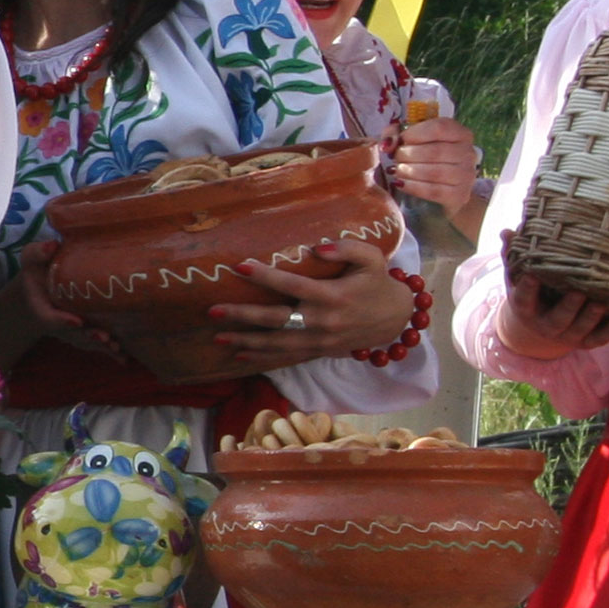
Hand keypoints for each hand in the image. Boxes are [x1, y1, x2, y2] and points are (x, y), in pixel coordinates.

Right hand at [3, 234, 108, 357]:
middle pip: (72, 334)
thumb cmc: (37, 270)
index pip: (50, 317)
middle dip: (88, 336)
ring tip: (116, 348)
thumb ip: (38, 252)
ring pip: (84, 341)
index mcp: (42, 306)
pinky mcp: (83, 332)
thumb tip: (52, 245)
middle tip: (103, 337)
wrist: (39, 288)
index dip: (62, 321)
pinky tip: (123, 359)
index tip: (76, 321)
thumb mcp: (32, 258)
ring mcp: (70, 330)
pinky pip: (94, 344)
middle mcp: (57, 322)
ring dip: (100, 346)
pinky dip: (108, 353)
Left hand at [211, 235, 414, 359]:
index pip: (294, 285)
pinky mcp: (317, 351)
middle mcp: (323, 321)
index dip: (267, 276)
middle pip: (277, 320)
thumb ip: (347, 249)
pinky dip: (261, 359)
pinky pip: (285, 358)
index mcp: (333, 296)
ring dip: (246, 342)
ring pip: (277, 344)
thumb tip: (317, 247)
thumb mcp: (372, 258)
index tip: (240, 266)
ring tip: (217, 337)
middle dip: (244, 316)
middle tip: (213, 310)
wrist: (395, 319)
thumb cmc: (378, 283)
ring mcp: (319, 341)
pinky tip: (238, 356)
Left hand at [386, 115, 480, 208]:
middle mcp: (468, 153)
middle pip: (435, 152)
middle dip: (408, 155)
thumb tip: (387, 145)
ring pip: (434, 172)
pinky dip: (413, 187)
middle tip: (395, 159)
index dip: (414, 134)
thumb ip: (394, 134)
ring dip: (409, 171)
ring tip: (397, 170)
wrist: (443, 188)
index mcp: (460, 133)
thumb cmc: (425, 157)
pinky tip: (400, 184)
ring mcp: (467, 175)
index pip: (439, 128)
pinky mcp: (460, 195)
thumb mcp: (410, 139)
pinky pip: (434, 191)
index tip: (400, 140)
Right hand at [492, 248, 608, 358]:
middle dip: (568, 308)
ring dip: (590, 318)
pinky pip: (598, 340)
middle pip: (557, 320)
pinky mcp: (585, 342)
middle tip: (578, 293)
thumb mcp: (519, 278)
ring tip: (601, 304)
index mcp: (527, 310)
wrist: (540, 329)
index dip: (528, 289)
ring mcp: (567, 336)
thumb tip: (506, 231)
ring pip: (579, 330)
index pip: (524, 300)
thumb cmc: (534, 294)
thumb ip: (513, 256)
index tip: (533, 275)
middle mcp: (546, 326)